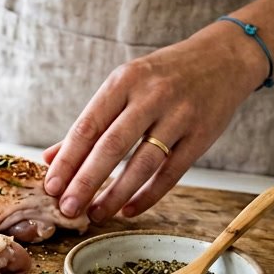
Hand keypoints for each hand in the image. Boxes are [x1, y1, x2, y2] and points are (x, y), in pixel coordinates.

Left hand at [41, 22, 268, 222]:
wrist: (222, 59)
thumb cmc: (162, 76)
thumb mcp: (123, 86)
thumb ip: (90, 122)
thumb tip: (50, 158)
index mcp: (123, 82)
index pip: (88, 126)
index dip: (68, 159)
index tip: (51, 186)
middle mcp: (150, 97)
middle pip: (112, 146)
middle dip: (86, 181)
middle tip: (67, 208)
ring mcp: (179, 116)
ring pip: (143, 163)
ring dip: (116, 194)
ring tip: (96, 214)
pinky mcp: (202, 135)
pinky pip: (172, 172)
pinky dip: (149, 195)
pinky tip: (129, 210)